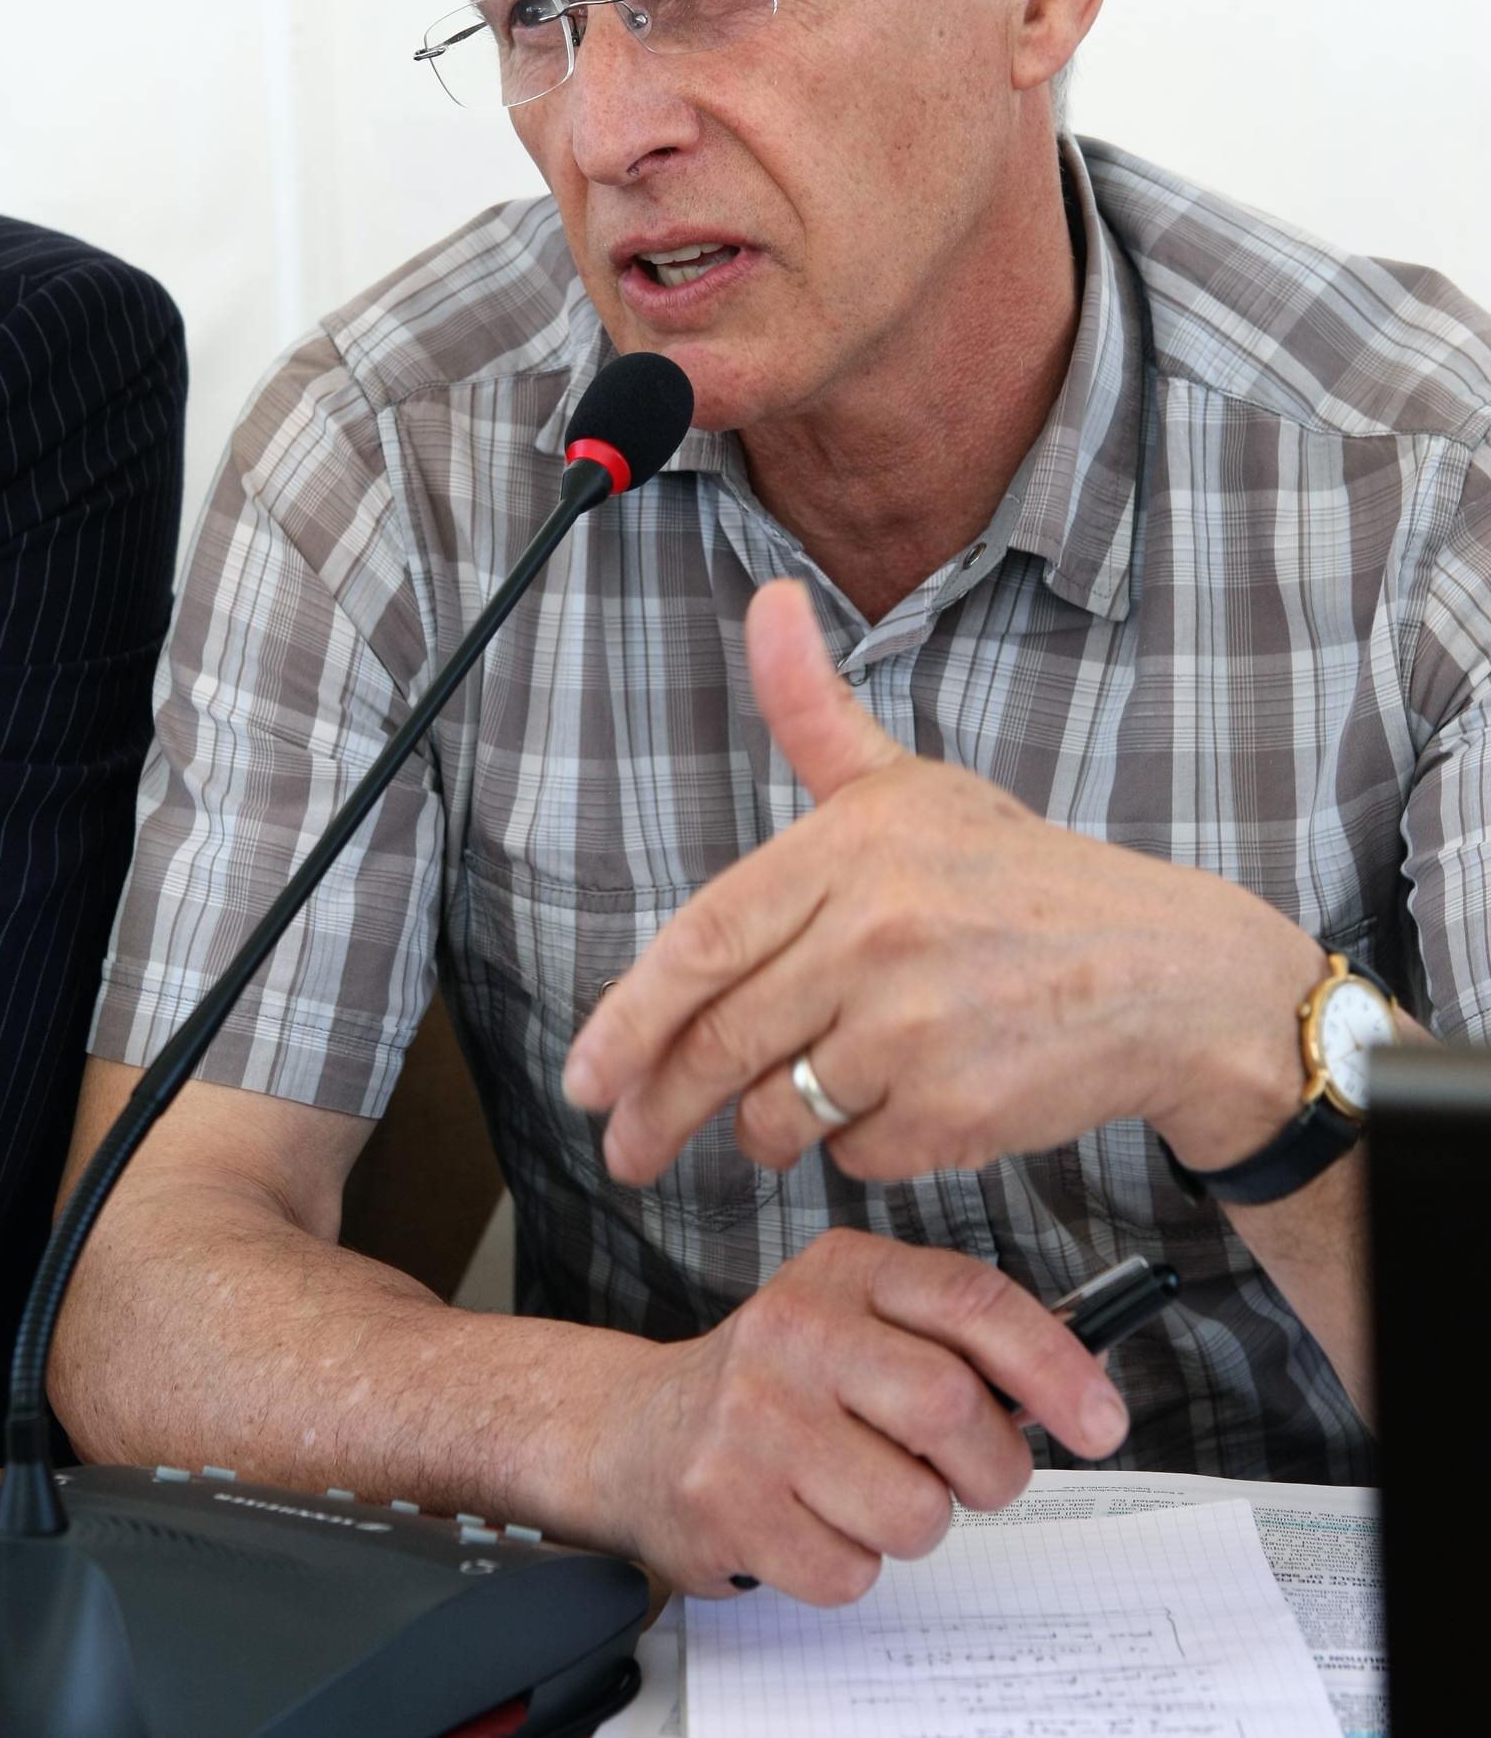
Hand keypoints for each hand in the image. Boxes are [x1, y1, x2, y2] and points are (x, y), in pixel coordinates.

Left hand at [564, 579, 1318, 1181]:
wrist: (1169, 976)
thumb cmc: (1025, 880)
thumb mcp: (916, 786)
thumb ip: (816, 714)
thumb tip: (769, 601)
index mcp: (853, 844)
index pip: (701, 944)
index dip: (626, 1021)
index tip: (585, 1080)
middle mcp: (875, 930)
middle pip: (719, 1042)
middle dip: (657, 1110)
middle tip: (626, 1148)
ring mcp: (914, 1025)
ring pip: (778, 1112)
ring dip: (766, 1129)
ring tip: (779, 1118)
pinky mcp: (953, 1110)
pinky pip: (856, 1152)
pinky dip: (860, 1145)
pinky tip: (897, 1106)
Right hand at [592, 1229, 1128, 1601]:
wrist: (642, 1430)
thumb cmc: (782, 1382)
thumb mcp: (862, 1322)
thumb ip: (955, 1340)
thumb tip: (1077, 1383)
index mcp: (844, 1271)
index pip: (972, 1301)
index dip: (1055, 1364)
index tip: (1102, 1420)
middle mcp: (793, 1328)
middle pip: (953, 1409)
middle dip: (989, 1466)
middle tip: (974, 1475)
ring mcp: (754, 1416)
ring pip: (912, 1510)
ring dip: (915, 1522)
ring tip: (867, 1491)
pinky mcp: (725, 1502)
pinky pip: (849, 1571)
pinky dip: (850, 1564)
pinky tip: (812, 1519)